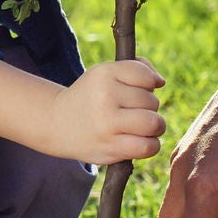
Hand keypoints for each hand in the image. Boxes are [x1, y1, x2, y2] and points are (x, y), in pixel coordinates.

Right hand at [47, 59, 165, 164]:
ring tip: (141, 126)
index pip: (146, 77)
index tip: (136, 89)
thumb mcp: (106, 74)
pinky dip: (150, 145)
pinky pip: (148, 147)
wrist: (57, 123)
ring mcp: (107, 125)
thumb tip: (160, 82)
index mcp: (105, 74)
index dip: (148, 84)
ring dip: (154, 126)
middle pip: (152, 101)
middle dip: (149, 107)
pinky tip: (139, 140)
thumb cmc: (91, 96)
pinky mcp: (110, 148)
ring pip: (154, 124)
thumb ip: (136, 68)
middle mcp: (105, 97)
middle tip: (132, 110)